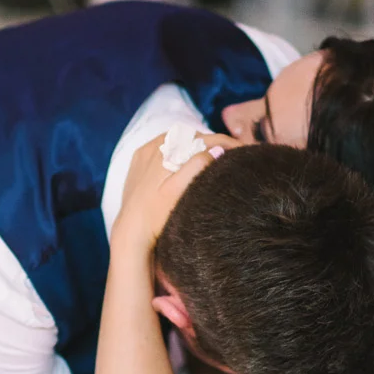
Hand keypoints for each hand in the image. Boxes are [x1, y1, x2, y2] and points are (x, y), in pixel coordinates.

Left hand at [112, 130, 239, 250]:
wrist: (130, 234)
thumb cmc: (155, 216)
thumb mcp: (178, 191)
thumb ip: (196, 167)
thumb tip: (216, 149)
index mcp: (162, 149)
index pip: (201, 138)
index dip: (226, 143)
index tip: (244, 150)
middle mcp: (150, 147)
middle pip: (190, 139)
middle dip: (213, 144)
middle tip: (235, 154)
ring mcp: (143, 156)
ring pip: (178, 145)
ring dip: (197, 149)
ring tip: (218, 160)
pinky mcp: (139, 166)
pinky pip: (164, 153)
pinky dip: (180, 156)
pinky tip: (192, 167)